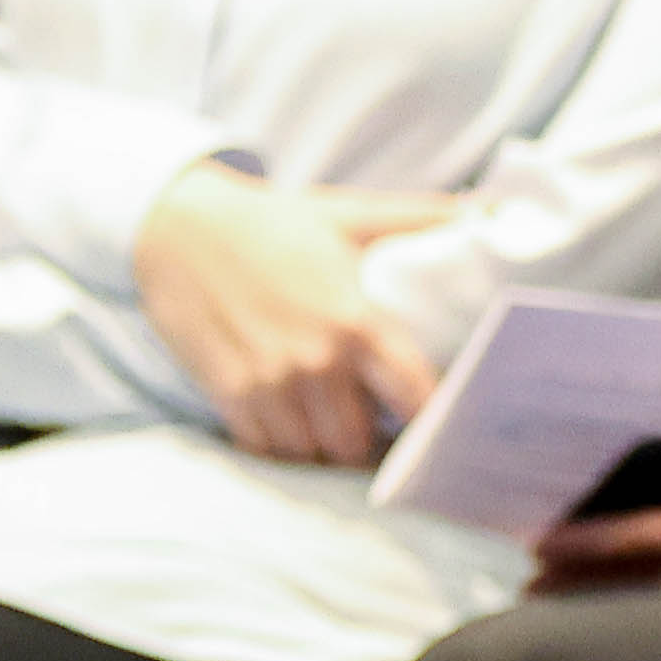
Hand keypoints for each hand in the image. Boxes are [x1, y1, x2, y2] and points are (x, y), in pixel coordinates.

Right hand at [129, 164, 453, 464]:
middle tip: (376, 430)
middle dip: (370, 442)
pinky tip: (292, 424)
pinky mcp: (226, 390)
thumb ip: (417, 218)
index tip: (438, 428)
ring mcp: (267, 381)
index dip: (431, 422)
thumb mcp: (348, 215)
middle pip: (359, 442)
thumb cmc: (271, 221)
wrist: (176, 225)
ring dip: (324, 447)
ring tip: (334, 427)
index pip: (414, 397)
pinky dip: (280, 444)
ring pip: (311, 452)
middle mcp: (315, 360)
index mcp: (356, 321)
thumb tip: (485, 208)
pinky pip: (264, 446)